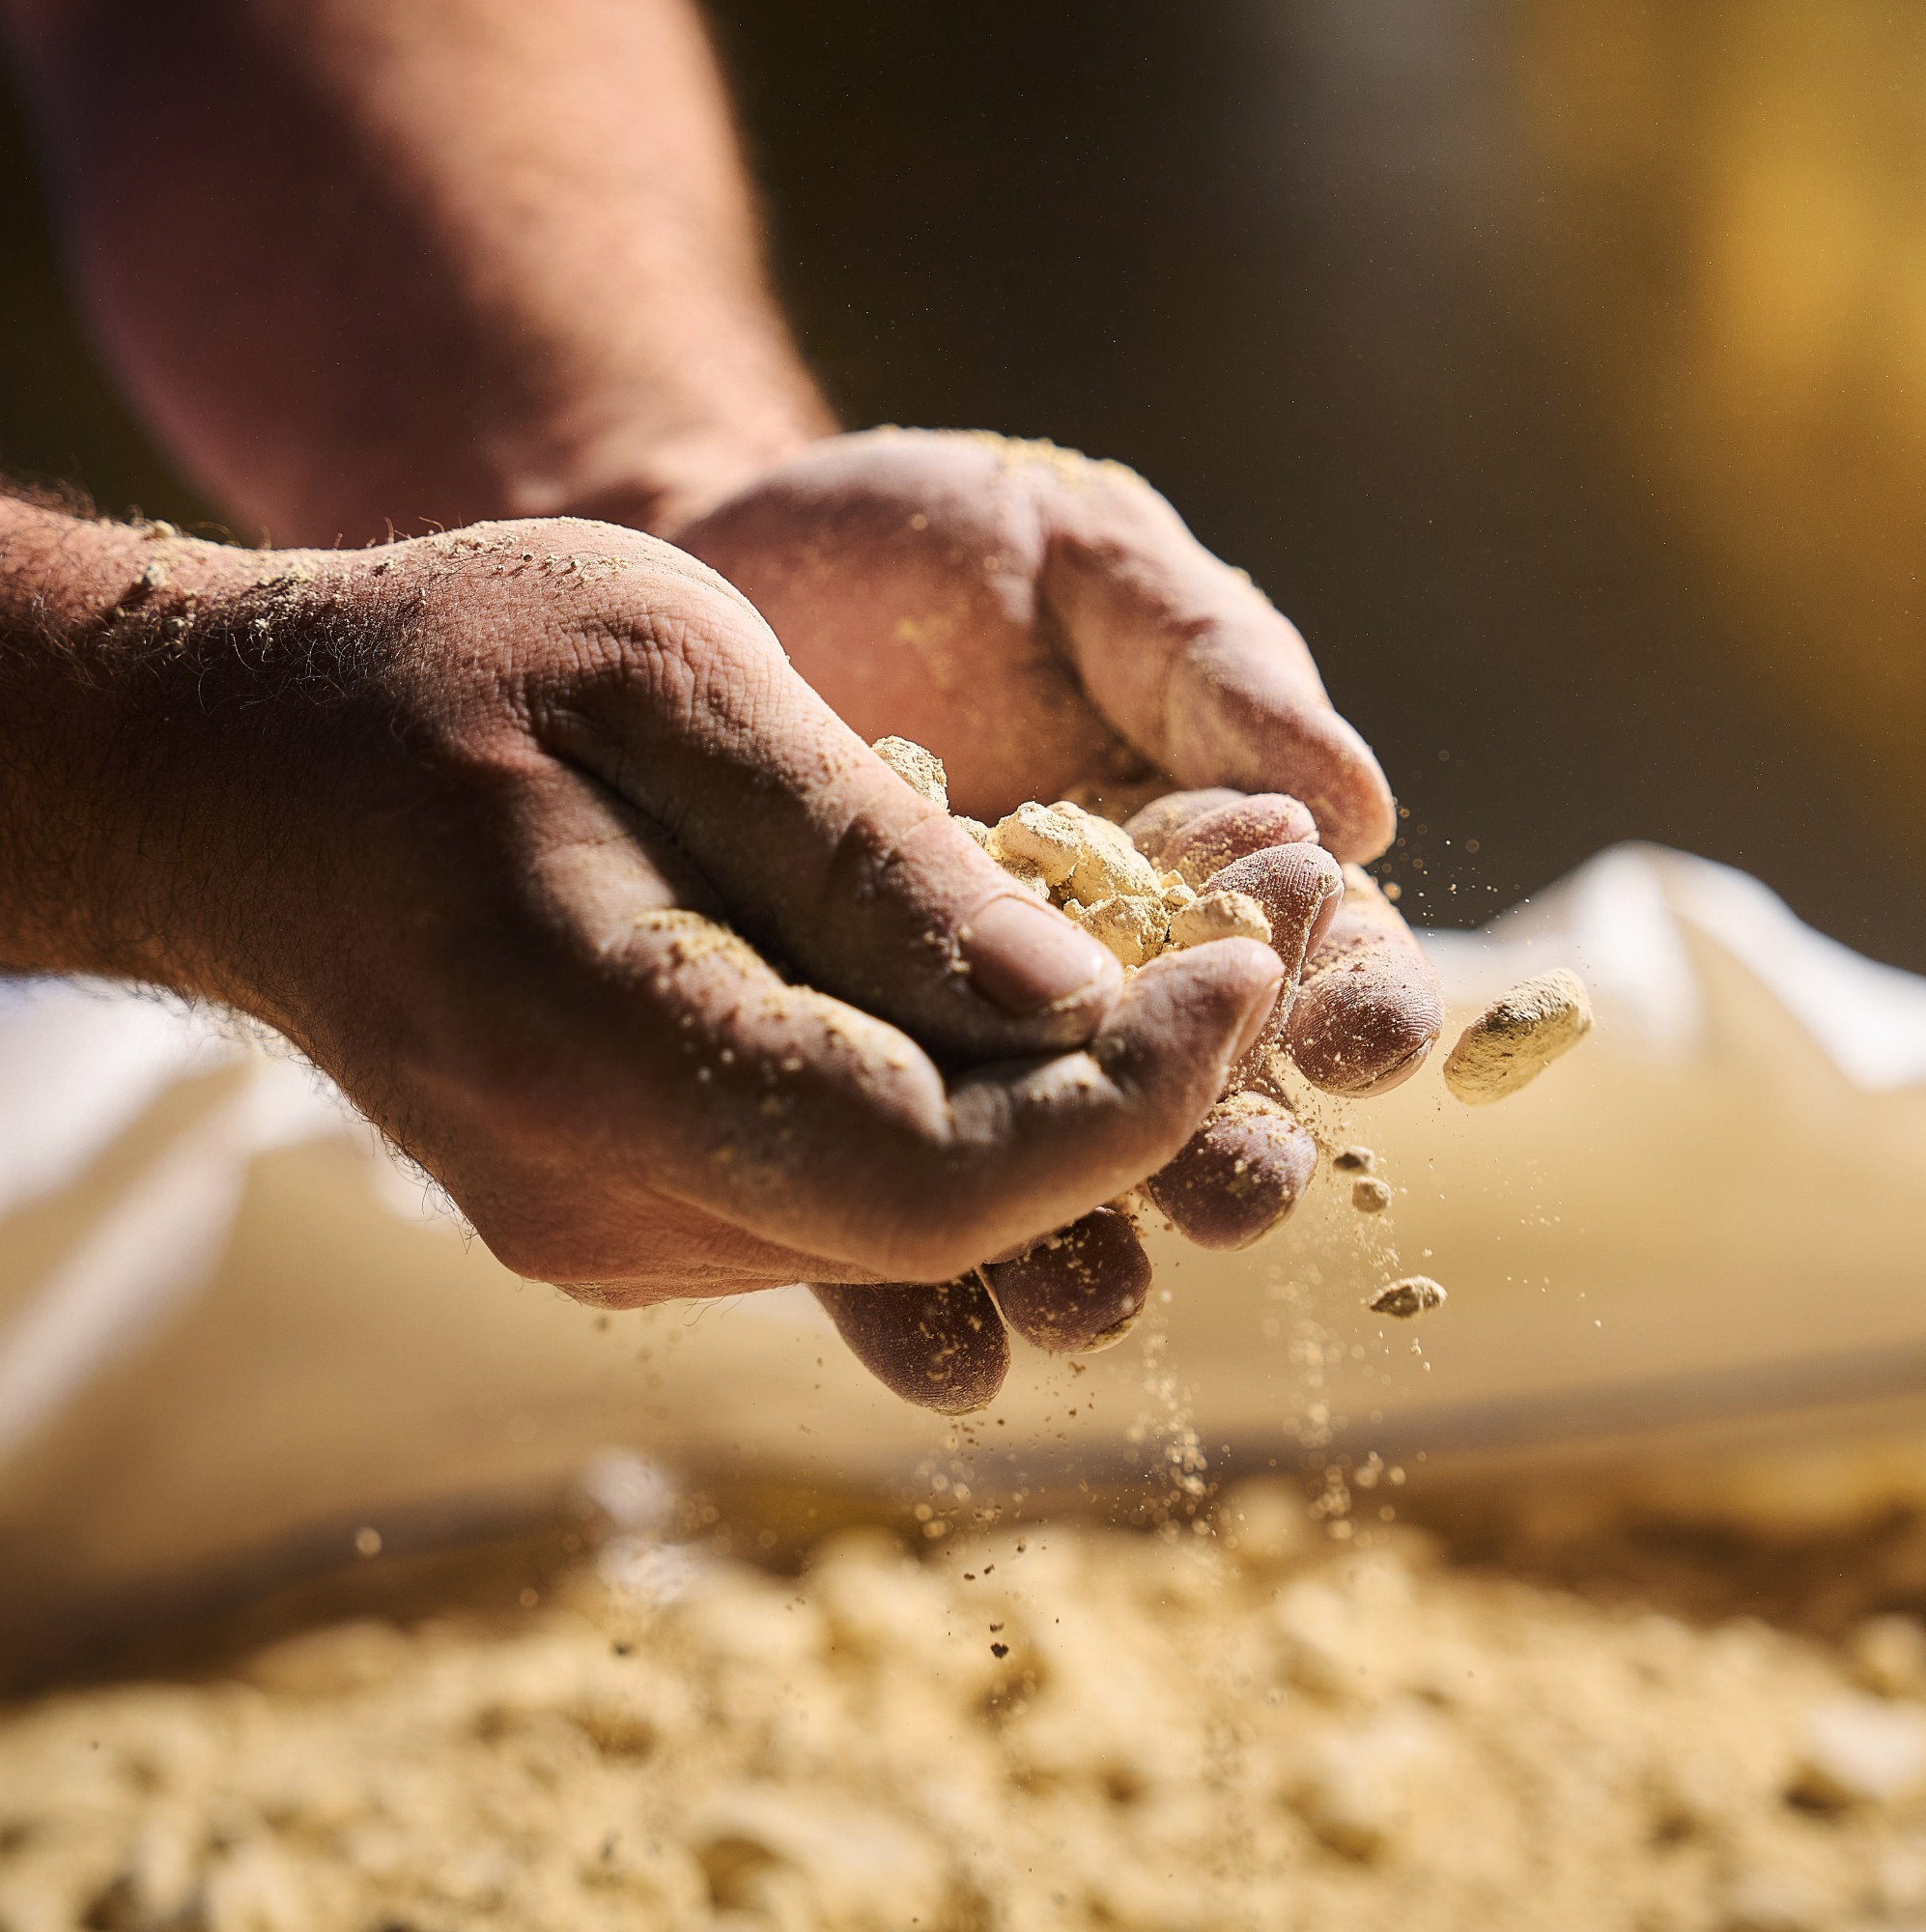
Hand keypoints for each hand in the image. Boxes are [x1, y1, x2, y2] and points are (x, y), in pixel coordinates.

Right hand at [0, 505, 1283, 1303]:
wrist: (252, 773)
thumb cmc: (443, 666)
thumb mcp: (664, 673)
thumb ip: (867, 856)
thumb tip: (1073, 1007)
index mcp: (594, 1050)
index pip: (934, 1180)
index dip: (1131, 1105)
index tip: (1245, 977)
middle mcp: (605, 1196)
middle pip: (944, 1227)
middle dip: (1132, 1112)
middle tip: (1250, 960)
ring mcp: (613, 1229)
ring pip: (908, 1226)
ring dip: (1057, 1111)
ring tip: (1151, 968)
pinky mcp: (632, 1211)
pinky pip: (839, 1197)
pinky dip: (951, 1106)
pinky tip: (988, 997)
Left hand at [675, 431, 1441, 1407]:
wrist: (703, 569)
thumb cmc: (912, 543)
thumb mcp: (1077, 552)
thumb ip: (1211, 659)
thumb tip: (1364, 808)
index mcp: (1194, 856)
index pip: (1317, 947)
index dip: (1353, 994)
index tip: (1363, 1033)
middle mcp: (1100, 974)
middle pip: (1201, 1094)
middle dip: (1231, 1149)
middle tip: (1230, 1186)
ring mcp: (967, 1045)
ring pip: (1058, 1179)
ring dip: (1091, 1247)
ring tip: (1089, 1292)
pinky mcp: (836, 1088)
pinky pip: (886, 1198)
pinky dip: (921, 1290)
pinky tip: (940, 1345)